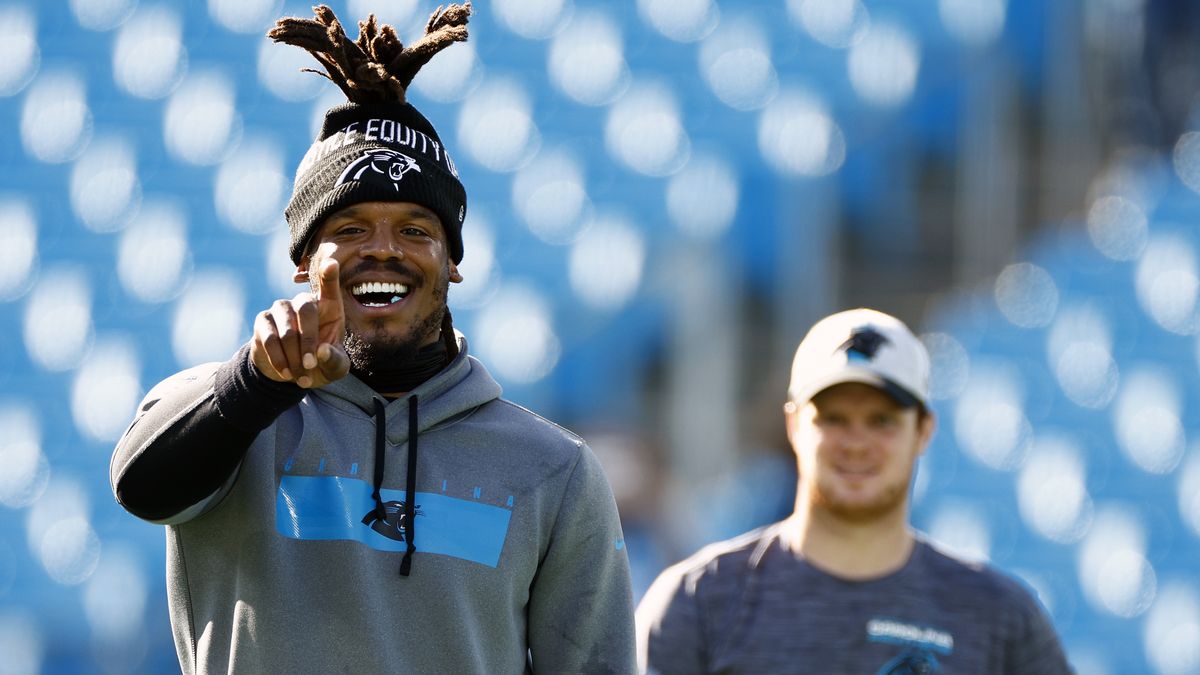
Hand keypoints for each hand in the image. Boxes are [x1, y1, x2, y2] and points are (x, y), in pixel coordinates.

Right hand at [250, 257, 349, 387]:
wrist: (291, 374)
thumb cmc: (320, 364)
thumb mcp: (335, 367)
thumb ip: (335, 360)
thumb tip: (322, 351)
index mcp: (329, 307)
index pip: (329, 286)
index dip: (329, 275)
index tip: (332, 264)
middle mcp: (304, 302)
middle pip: (306, 308)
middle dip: (308, 340)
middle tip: (310, 365)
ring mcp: (281, 308)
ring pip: (286, 329)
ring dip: (293, 356)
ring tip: (301, 377)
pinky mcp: (263, 321)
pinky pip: (269, 339)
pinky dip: (278, 359)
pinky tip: (286, 373)